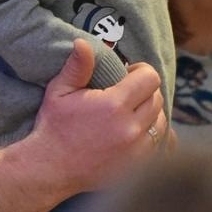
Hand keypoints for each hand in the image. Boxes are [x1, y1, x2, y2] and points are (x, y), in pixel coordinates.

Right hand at [32, 39, 165, 194]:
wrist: (50, 169)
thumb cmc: (53, 127)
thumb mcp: (59, 92)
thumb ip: (77, 67)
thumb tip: (83, 43)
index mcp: (113, 105)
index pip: (150, 78)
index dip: (140, 72)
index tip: (127, 75)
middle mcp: (130, 128)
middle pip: (157, 98)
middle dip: (144, 92)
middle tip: (125, 94)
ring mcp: (137, 150)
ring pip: (161, 121)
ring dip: (149, 114)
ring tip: (129, 114)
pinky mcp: (138, 166)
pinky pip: (160, 145)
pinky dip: (151, 136)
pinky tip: (135, 133)